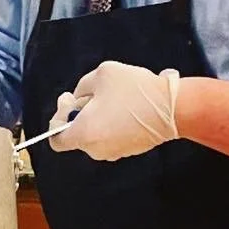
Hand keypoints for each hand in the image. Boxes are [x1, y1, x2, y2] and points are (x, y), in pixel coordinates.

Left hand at [49, 60, 179, 160]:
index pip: (56, 140)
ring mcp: (113, 153)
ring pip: (95, 135)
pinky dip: (112, 124)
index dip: (57, 120)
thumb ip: (81, 87)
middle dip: (79, 114)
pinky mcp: (129, 150)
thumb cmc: (135, 91)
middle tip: (90, 94)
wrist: (172, 108)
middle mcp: (96, 150)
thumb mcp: (101, 75)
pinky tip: (125, 108)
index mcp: (83, 134)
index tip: (69, 102)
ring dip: (96, 118)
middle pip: (76, 135)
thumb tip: (77, 99)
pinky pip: (111, 137)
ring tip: (111, 98)